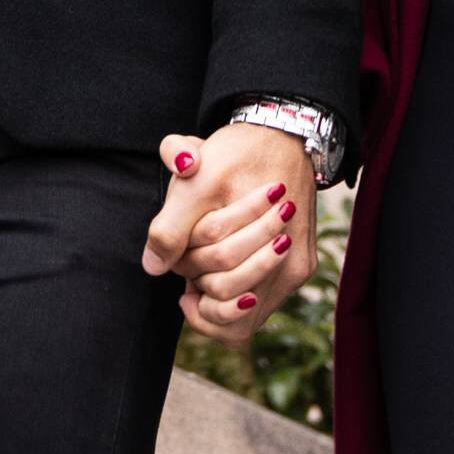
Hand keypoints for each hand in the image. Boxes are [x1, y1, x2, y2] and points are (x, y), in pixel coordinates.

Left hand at [141, 121, 317, 339]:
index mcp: (264, 231)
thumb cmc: (236, 155)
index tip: (179, 260)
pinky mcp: (301, 270)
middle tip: (191, 265)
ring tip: (200, 280)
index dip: (187, 270)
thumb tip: (153, 267)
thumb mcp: (194, 180)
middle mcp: (287, 256)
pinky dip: (235, 302)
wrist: (281, 138)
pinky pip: (262, 308)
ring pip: (247, 315)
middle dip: (201, 282)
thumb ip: (170, 226)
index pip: (214, 274)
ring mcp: (296, 265)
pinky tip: (217, 281)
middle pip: (230, 294)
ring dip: (217, 300)